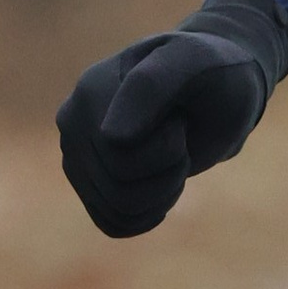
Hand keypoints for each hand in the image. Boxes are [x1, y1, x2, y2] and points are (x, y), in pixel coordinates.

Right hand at [56, 0, 287, 238]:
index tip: (180, 115)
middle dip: (168, 172)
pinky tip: (161, 182)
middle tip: (180, 139)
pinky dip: (149, 213)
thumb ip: (151, 87)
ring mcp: (77, 156)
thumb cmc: (210, 74)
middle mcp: (73, 123)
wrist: (215, 93)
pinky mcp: (90, 186)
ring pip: (118, 210)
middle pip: (120, 188)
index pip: (120, 155)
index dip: (168, 148)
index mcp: (91, 90)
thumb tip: (109, 138)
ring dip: (162, 194)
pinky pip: (116, 224)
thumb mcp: (194, 64)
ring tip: (172, 158)